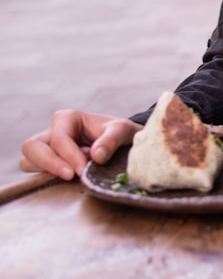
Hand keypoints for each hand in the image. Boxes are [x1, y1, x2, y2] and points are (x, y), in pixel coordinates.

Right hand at [20, 110, 142, 180]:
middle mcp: (52, 131)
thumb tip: (97, 156)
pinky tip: (68, 177)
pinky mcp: (45, 162)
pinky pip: (33, 171)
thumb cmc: (118, 133)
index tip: (83, 170)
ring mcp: (46, 147)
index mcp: (68, 118)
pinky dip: (45, 176)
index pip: (59, 138)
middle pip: (32, 146)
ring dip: (46, 171)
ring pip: (27, 160)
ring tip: (72, 174)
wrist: (120, 141)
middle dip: (49, 163)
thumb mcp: (122, 131)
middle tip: (70, 176)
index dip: (69, 156)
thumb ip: (112, 140)